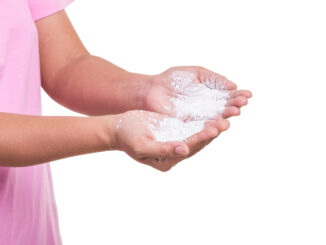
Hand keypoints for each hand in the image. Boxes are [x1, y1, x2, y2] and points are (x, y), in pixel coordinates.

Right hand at [110, 110, 228, 171]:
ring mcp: (176, 142)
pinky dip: (203, 121)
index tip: (214, 129)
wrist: (119, 128)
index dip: (201, 139)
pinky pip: (192, 127)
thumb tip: (184, 150)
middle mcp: (175, 153)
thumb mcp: (141, 145)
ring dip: (211, 127)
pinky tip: (213, 114)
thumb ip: (162, 149)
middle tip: (225, 122)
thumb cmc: (127, 137)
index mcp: (167, 160)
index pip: (188, 149)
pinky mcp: (176, 131)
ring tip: (225, 117)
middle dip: (211, 133)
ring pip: (198, 135)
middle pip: (197, 143)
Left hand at [144, 66, 251, 118]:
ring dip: (226, 116)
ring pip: (215, 119)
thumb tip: (233, 86)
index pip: (227, 98)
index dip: (238, 97)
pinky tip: (220, 123)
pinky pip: (202, 127)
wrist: (151, 90)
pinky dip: (212, 126)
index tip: (248, 95)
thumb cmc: (172, 79)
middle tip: (243, 104)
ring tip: (235, 112)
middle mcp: (206, 109)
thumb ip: (213, 78)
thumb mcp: (196, 73)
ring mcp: (197, 119)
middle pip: (224, 110)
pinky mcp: (188, 127)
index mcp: (209, 96)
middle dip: (234, 106)